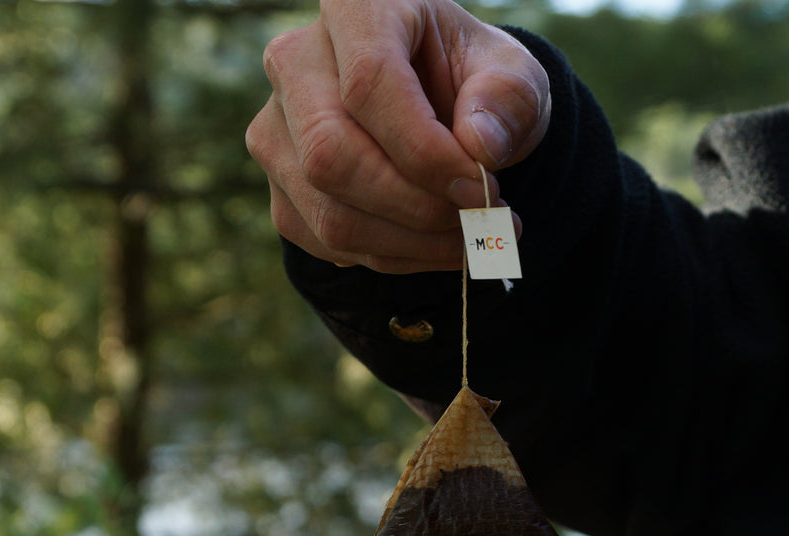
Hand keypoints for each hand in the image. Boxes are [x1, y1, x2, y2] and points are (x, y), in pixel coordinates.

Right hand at [245, 0, 550, 272]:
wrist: (441, 110)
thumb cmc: (474, 84)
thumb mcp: (512, 75)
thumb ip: (508, 100)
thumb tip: (479, 147)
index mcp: (355, 8)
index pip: (369, 84)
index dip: (426, 152)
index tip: (482, 189)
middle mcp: (295, 62)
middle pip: (332, 156)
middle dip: (416, 208)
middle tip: (480, 221)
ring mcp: (276, 129)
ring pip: (329, 213)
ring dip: (412, 245)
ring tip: (470, 238)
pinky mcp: (281, 188)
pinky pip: (328, 243)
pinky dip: (394, 258)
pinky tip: (434, 243)